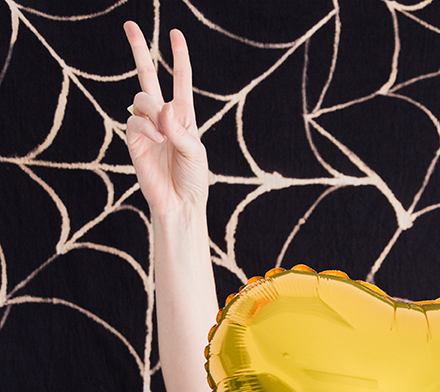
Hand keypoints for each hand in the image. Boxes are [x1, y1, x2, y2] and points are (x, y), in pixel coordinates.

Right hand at [124, 23, 208, 218]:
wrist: (180, 205)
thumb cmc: (193, 180)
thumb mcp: (196, 152)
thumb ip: (180, 129)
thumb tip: (163, 107)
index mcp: (184, 116)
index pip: (181, 80)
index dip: (179, 57)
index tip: (175, 33)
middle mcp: (163, 117)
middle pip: (148, 76)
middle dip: (139, 50)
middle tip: (129, 24)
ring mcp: (147, 127)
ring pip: (141, 98)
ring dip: (152, 111)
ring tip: (163, 136)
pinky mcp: (134, 140)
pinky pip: (134, 120)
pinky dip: (146, 127)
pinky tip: (156, 141)